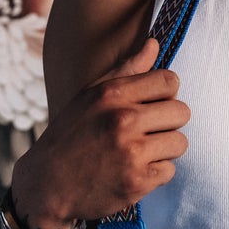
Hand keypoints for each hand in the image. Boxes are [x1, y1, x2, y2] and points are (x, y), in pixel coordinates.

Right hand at [11, 35, 189, 228]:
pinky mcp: (137, 182)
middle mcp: (123, 120)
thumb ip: (127, 70)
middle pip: (181, 112)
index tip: (153, 105)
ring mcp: (131, 152)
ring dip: (164, 150)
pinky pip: (169, 171)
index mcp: (112, 94)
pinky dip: (155, 174)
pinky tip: (133, 172)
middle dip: (168, 123)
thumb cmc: (70, 136)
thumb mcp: (90, 96)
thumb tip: (154, 43)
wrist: (46, 185)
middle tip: (146, 133)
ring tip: (140, 153)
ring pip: (179, 143)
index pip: (170, 81)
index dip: (166, 94)